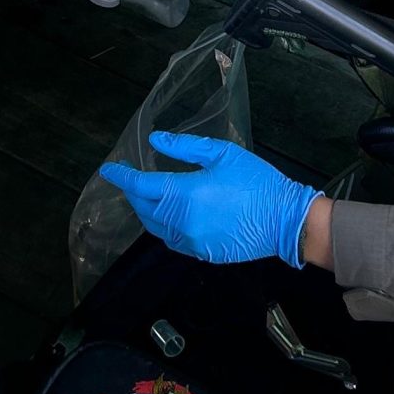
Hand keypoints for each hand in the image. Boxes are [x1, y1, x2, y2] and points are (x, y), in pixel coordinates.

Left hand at [100, 130, 318, 267]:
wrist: (284, 220)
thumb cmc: (256, 181)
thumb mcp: (222, 154)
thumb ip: (184, 147)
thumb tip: (156, 140)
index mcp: (184, 194)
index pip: (141, 186)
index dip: (122, 177)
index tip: (109, 170)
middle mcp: (181, 222)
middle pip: (144, 208)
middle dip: (134, 193)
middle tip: (133, 178)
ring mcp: (190, 241)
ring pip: (155, 227)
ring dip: (147, 210)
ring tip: (149, 195)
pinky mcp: (201, 253)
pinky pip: (171, 239)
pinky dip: (163, 225)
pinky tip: (171, 214)